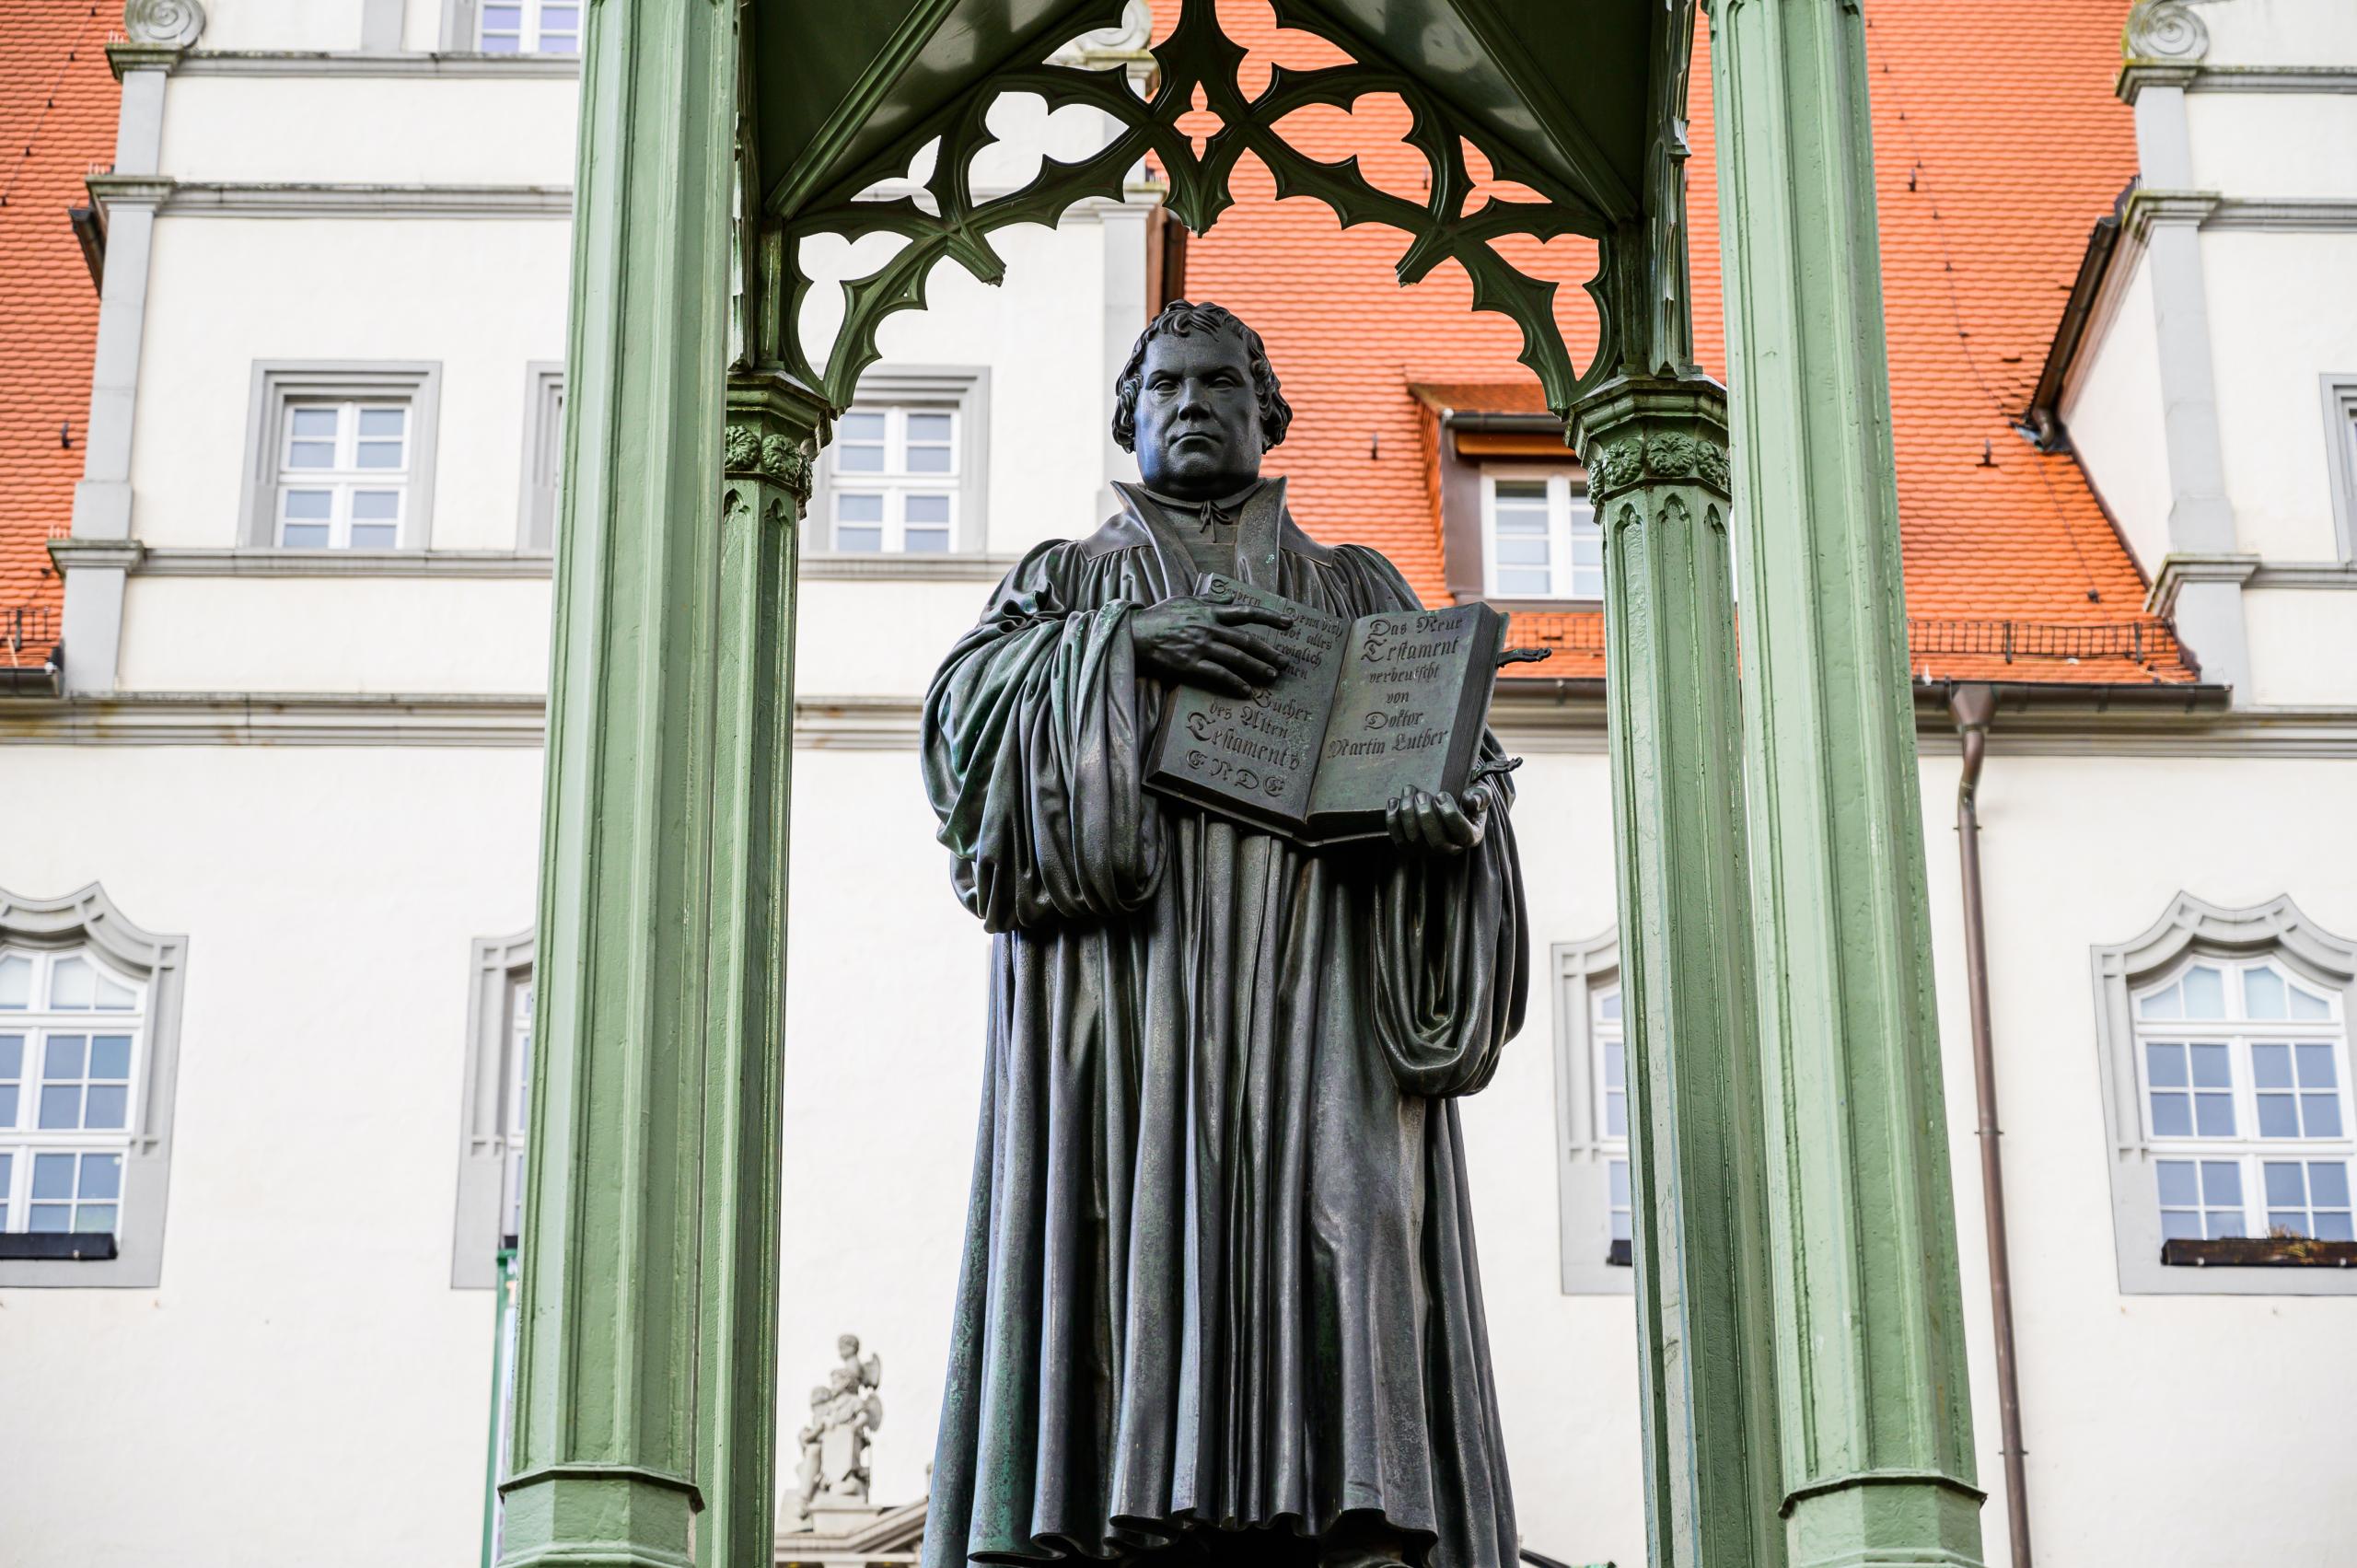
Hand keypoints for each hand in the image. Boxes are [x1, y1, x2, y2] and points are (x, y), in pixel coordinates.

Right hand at [1130, 595, 1293, 695]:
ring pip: (1237, 658)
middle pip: (1247, 640)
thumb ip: (1210, 601)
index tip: (1289, 623)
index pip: (1246, 612)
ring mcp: (1200, 646)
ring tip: (1272, 676)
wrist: (1135, 634)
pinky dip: (1235, 683)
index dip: (1270, 617)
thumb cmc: (1160, 617)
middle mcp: (1208, 628)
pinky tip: (1246, 690)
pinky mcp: (1190, 664)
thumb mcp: (1185, 601)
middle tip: (1284, 661)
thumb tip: (1231, 598)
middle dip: (1269, 651)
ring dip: (1257, 668)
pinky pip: (1218, 675)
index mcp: (1209, 611)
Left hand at [1386, 787, 1486, 854]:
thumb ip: (1481, 795)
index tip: (1441, 795)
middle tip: (1421, 794)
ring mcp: (1428, 850)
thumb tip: (1471, 800)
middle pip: (1436, 841)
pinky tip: (1394, 800)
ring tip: (1409, 790)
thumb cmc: (1466, 798)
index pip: (1462, 833)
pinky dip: (1393, 819)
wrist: (1449, 805)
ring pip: (1414, 839)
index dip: (1450, 815)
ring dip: (1408, 813)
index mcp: (1470, 836)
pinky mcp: (1410, 848)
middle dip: (1426, 815)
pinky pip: (1398, 838)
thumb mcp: (1480, 793)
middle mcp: (1449, 848)